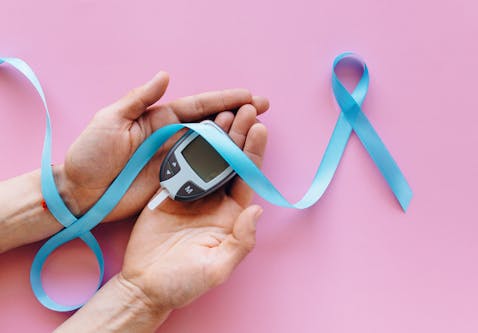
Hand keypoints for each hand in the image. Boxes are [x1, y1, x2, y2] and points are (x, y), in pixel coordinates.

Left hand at [61, 72, 268, 219]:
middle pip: (212, 124)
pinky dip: (221, 166)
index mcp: (158, 119)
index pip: (198, 106)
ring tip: (258, 133)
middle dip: (238, 115)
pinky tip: (238, 163)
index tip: (250, 97)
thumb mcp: (110, 120)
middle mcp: (171, 137)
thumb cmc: (90, 155)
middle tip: (262, 111)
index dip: (225, 99)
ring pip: (211, 147)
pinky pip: (203, 172)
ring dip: (234, 139)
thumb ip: (138, 99)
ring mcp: (174, 160)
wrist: (80, 193)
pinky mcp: (174, 182)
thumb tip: (165, 76)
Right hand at [118, 104, 267, 311]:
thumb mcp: (217, 268)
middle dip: (239, 135)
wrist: (144, 285)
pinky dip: (188, 145)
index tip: (259, 128)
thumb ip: (241, 241)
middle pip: (230, 162)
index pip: (246, 178)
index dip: (253, 153)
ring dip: (216, 136)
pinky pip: (182, 165)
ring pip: (208, 159)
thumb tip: (258, 211)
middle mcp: (215, 201)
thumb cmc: (183, 282)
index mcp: (231, 216)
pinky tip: (194, 127)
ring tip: (223, 112)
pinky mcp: (169, 193)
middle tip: (245, 109)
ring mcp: (192, 195)